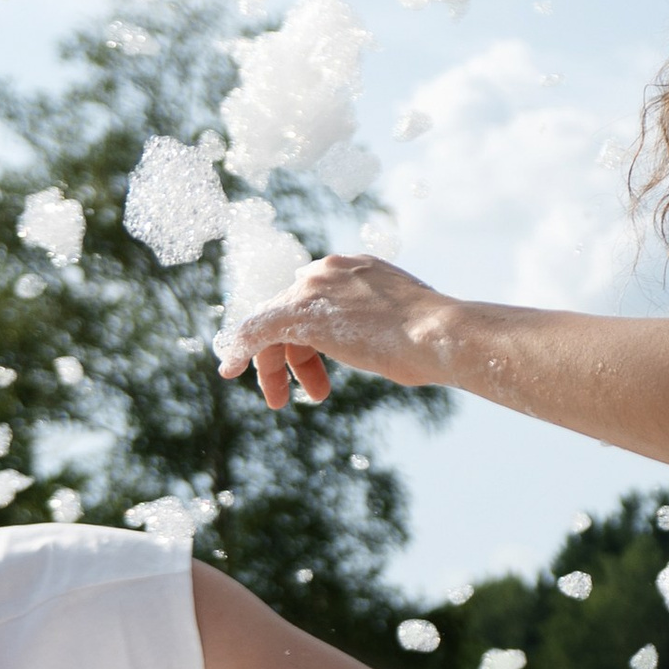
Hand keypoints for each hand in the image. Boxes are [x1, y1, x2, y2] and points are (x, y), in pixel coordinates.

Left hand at [219, 252, 448, 410]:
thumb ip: (386, 327)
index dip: (311, 335)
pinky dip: (239, 349)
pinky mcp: (298, 312)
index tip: (313, 360)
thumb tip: (395, 347)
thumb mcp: (409, 327)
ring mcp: (314, 289)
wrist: (438, 334)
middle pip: (293, 311)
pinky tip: (230, 370)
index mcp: (358, 269)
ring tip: (282, 400)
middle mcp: (331, 270)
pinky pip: (255, 329)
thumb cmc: (436, 341)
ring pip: (274, 325)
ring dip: (272, 365)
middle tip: (309, 391)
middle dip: (293, 355)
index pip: (318, 298)